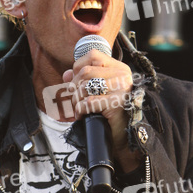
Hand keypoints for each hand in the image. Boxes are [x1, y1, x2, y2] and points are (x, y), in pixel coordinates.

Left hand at [62, 49, 141, 172]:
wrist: (126, 136)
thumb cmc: (111, 113)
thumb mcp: (98, 92)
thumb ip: (83, 80)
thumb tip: (66, 75)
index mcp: (119, 68)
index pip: (93, 56)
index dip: (78, 67)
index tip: (76, 82)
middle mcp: (122, 76)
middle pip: (85, 72)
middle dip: (73, 88)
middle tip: (74, 101)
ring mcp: (121, 89)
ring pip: (85, 87)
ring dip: (75, 100)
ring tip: (78, 109)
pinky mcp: (117, 104)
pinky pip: (88, 103)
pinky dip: (80, 110)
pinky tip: (82, 115)